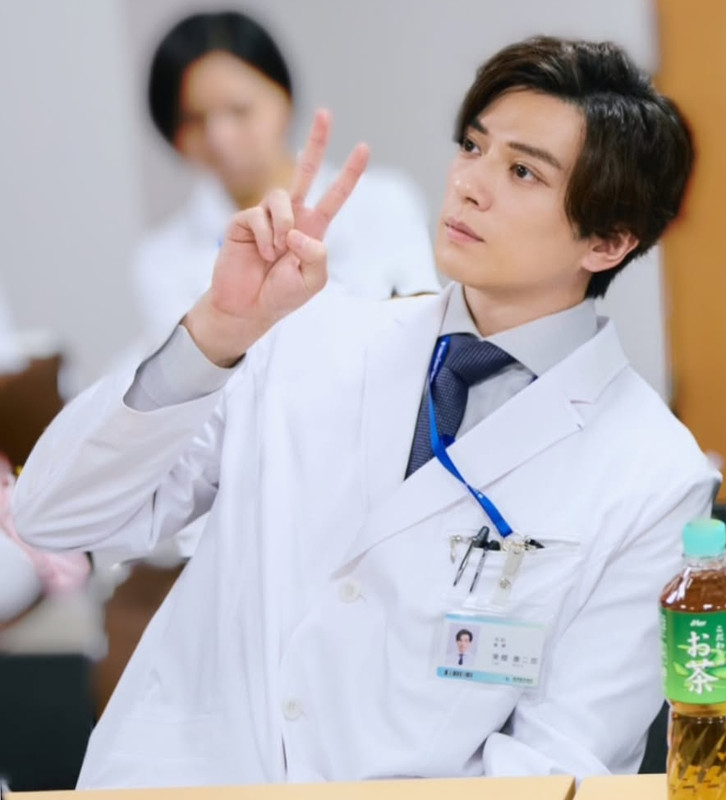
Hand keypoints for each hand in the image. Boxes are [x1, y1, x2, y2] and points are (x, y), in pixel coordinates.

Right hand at [184, 110, 369, 365]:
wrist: (247, 308)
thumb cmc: (281, 296)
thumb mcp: (313, 281)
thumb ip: (317, 255)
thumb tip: (298, 229)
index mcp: (313, 229)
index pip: (335, 196)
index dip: (350, 174)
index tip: (364, 147)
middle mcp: (291, 216)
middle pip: (305, 170)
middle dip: (316, 142)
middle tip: (326, 113)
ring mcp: (267, 216)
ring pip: (281, 197)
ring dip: (282, 228)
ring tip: (276, 253)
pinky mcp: (243, 220)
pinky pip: (258, 215)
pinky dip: (264, 238)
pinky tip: (260, 254)